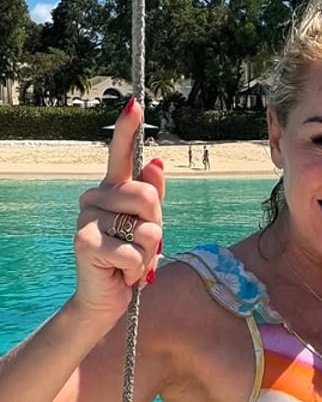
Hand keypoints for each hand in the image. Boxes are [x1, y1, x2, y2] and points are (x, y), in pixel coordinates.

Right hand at [74, 99, 164, 321]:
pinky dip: (136, 271)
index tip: (134, 104)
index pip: (120, 155)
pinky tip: (120, 274)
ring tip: (129, 262)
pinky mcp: (85, 242)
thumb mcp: (147, 227)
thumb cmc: (129, 259)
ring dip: (148, 253)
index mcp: (111, 190)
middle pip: (150, 197)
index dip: (127, 129)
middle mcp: (94, 197)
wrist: (106, 297)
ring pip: (147, 228)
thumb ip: (152, 198)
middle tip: (140, 247)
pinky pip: (134, 253)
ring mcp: (86, 218)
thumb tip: (155, 162)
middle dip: (156, 228)